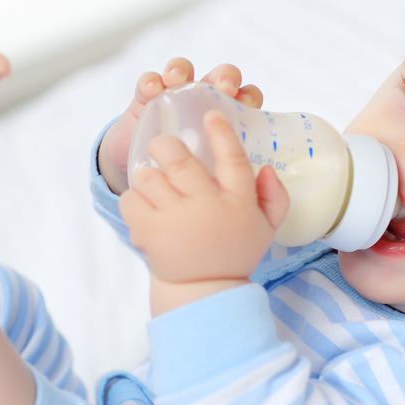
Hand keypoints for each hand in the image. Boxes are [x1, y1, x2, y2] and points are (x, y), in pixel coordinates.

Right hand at [98, 58, 263, 193]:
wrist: (148, 191)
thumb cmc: (193, 187)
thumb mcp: (221, 188)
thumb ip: (252, 187)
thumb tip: (269, 172)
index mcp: (229, 120)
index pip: (246, 98)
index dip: (248, 96)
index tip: (245, 104)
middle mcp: (205, 103)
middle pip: (220, 77)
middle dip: (224, 76)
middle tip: (224, 87)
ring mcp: (176, 98)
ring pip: (184, 71)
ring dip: (183, 69)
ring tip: (177, 79)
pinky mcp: (146, 101)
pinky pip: (150, 84)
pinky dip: (151, 82)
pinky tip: (152, 90)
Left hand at [119, 111, 288, 314]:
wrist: (204, 290)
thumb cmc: (233, 250)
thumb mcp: (265, 227)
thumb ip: (274, 196)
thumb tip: (266, 168)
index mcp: (238, 202)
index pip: (233, 159)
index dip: (221, 133)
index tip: (210, 114)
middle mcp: (206, 208)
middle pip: (179, 160)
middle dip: (165, 145)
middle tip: (163, 147)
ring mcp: (175, 221)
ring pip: (149, 177)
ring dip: (149, 176)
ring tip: (155, 187)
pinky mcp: (149, 233)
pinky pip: (130, 200)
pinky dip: (134, 200)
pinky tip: (145, 208)